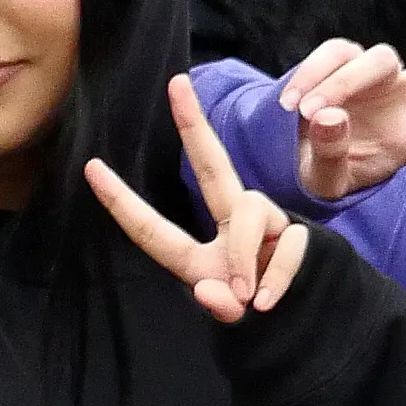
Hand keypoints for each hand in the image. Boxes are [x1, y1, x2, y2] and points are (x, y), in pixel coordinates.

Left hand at [87, 77, 311, 324]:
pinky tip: (268, 302)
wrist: (315, 322)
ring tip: (249, 298)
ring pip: (250, 209)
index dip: (121, 202)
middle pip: (213, 167)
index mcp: (201, 253)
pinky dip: (275, 277)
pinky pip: (286, 242)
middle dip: (194, 125)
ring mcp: (268, 225)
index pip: (154, 229)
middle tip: (176, 84)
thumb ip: (220, 307)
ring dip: (243, 254)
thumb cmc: (263, 313)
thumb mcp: (235, 318)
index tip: (91, 167)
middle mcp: (232, 226)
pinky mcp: (300, 232)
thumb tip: (212, 290)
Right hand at [274, 0, 405, 203]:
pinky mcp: (344, 56)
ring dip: (340, 86)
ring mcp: (378, 75)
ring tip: (307, 116)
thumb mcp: (328, 180)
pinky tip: (292, 104)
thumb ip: (331, 155)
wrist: (289, 153)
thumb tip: (329, 114)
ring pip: (376, 59)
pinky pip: (335, 53)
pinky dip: (313, 74)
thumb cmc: (324, 172)